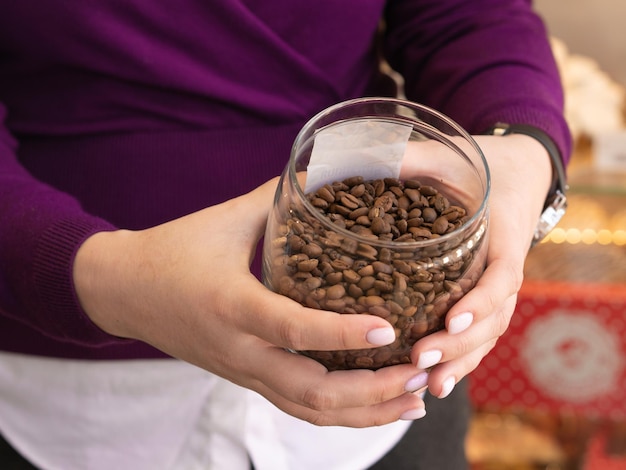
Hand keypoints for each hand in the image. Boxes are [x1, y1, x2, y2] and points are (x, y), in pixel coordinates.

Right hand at [73, 178, 425, 426]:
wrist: (124, 292)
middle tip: (421, 375)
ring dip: (366, 412)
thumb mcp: (226, 218)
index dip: (339, 333)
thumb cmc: (174, 250)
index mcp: (230, 304)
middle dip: (371, 391)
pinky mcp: (247, 379)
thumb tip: (330, 169)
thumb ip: (279, 197)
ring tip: (416, 398)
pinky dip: (341, 414)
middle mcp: (238, 349)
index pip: (289, 328)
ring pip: (309, 411)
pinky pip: (298, 408)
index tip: (388, 329)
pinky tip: (376, 404)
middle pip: (309, 392)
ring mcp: (242, 372)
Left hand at [408, 134, 552, 397]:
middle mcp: (504, 271)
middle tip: (422, 360)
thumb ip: (413, 160)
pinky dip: (460, 359)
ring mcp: (495, 289)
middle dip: (459, 346)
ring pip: (486, 336)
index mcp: (504, 239)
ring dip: (460, 362)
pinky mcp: (482, 298)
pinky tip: (434, 381)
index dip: (479, 304)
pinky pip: (478, 335)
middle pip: (492, 321)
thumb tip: (355, 157)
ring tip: (429, 385)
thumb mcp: (451, 158)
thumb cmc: (484, 166)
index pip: (500, 280)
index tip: (451, 320)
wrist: (516, 174)